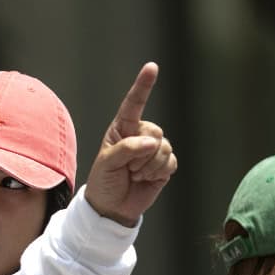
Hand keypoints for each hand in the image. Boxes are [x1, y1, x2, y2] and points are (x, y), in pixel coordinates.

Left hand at [84, 62, 176, 226]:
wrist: (112, 207)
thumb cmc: (103, 182)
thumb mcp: (106, 163)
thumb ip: (126, 149)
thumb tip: (153, 142)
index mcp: (121, 129)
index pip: (134, 104)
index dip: (143, 86)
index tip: (151, 67)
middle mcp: (140, 135)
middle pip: (155, 131)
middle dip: (141, 153)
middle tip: (126, 168)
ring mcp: (154, 150)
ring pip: (164, 148)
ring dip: (148, 166)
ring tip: (134, 174)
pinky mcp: (164, 165)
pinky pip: (171, 162)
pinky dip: (157, 173)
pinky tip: (145, 179)